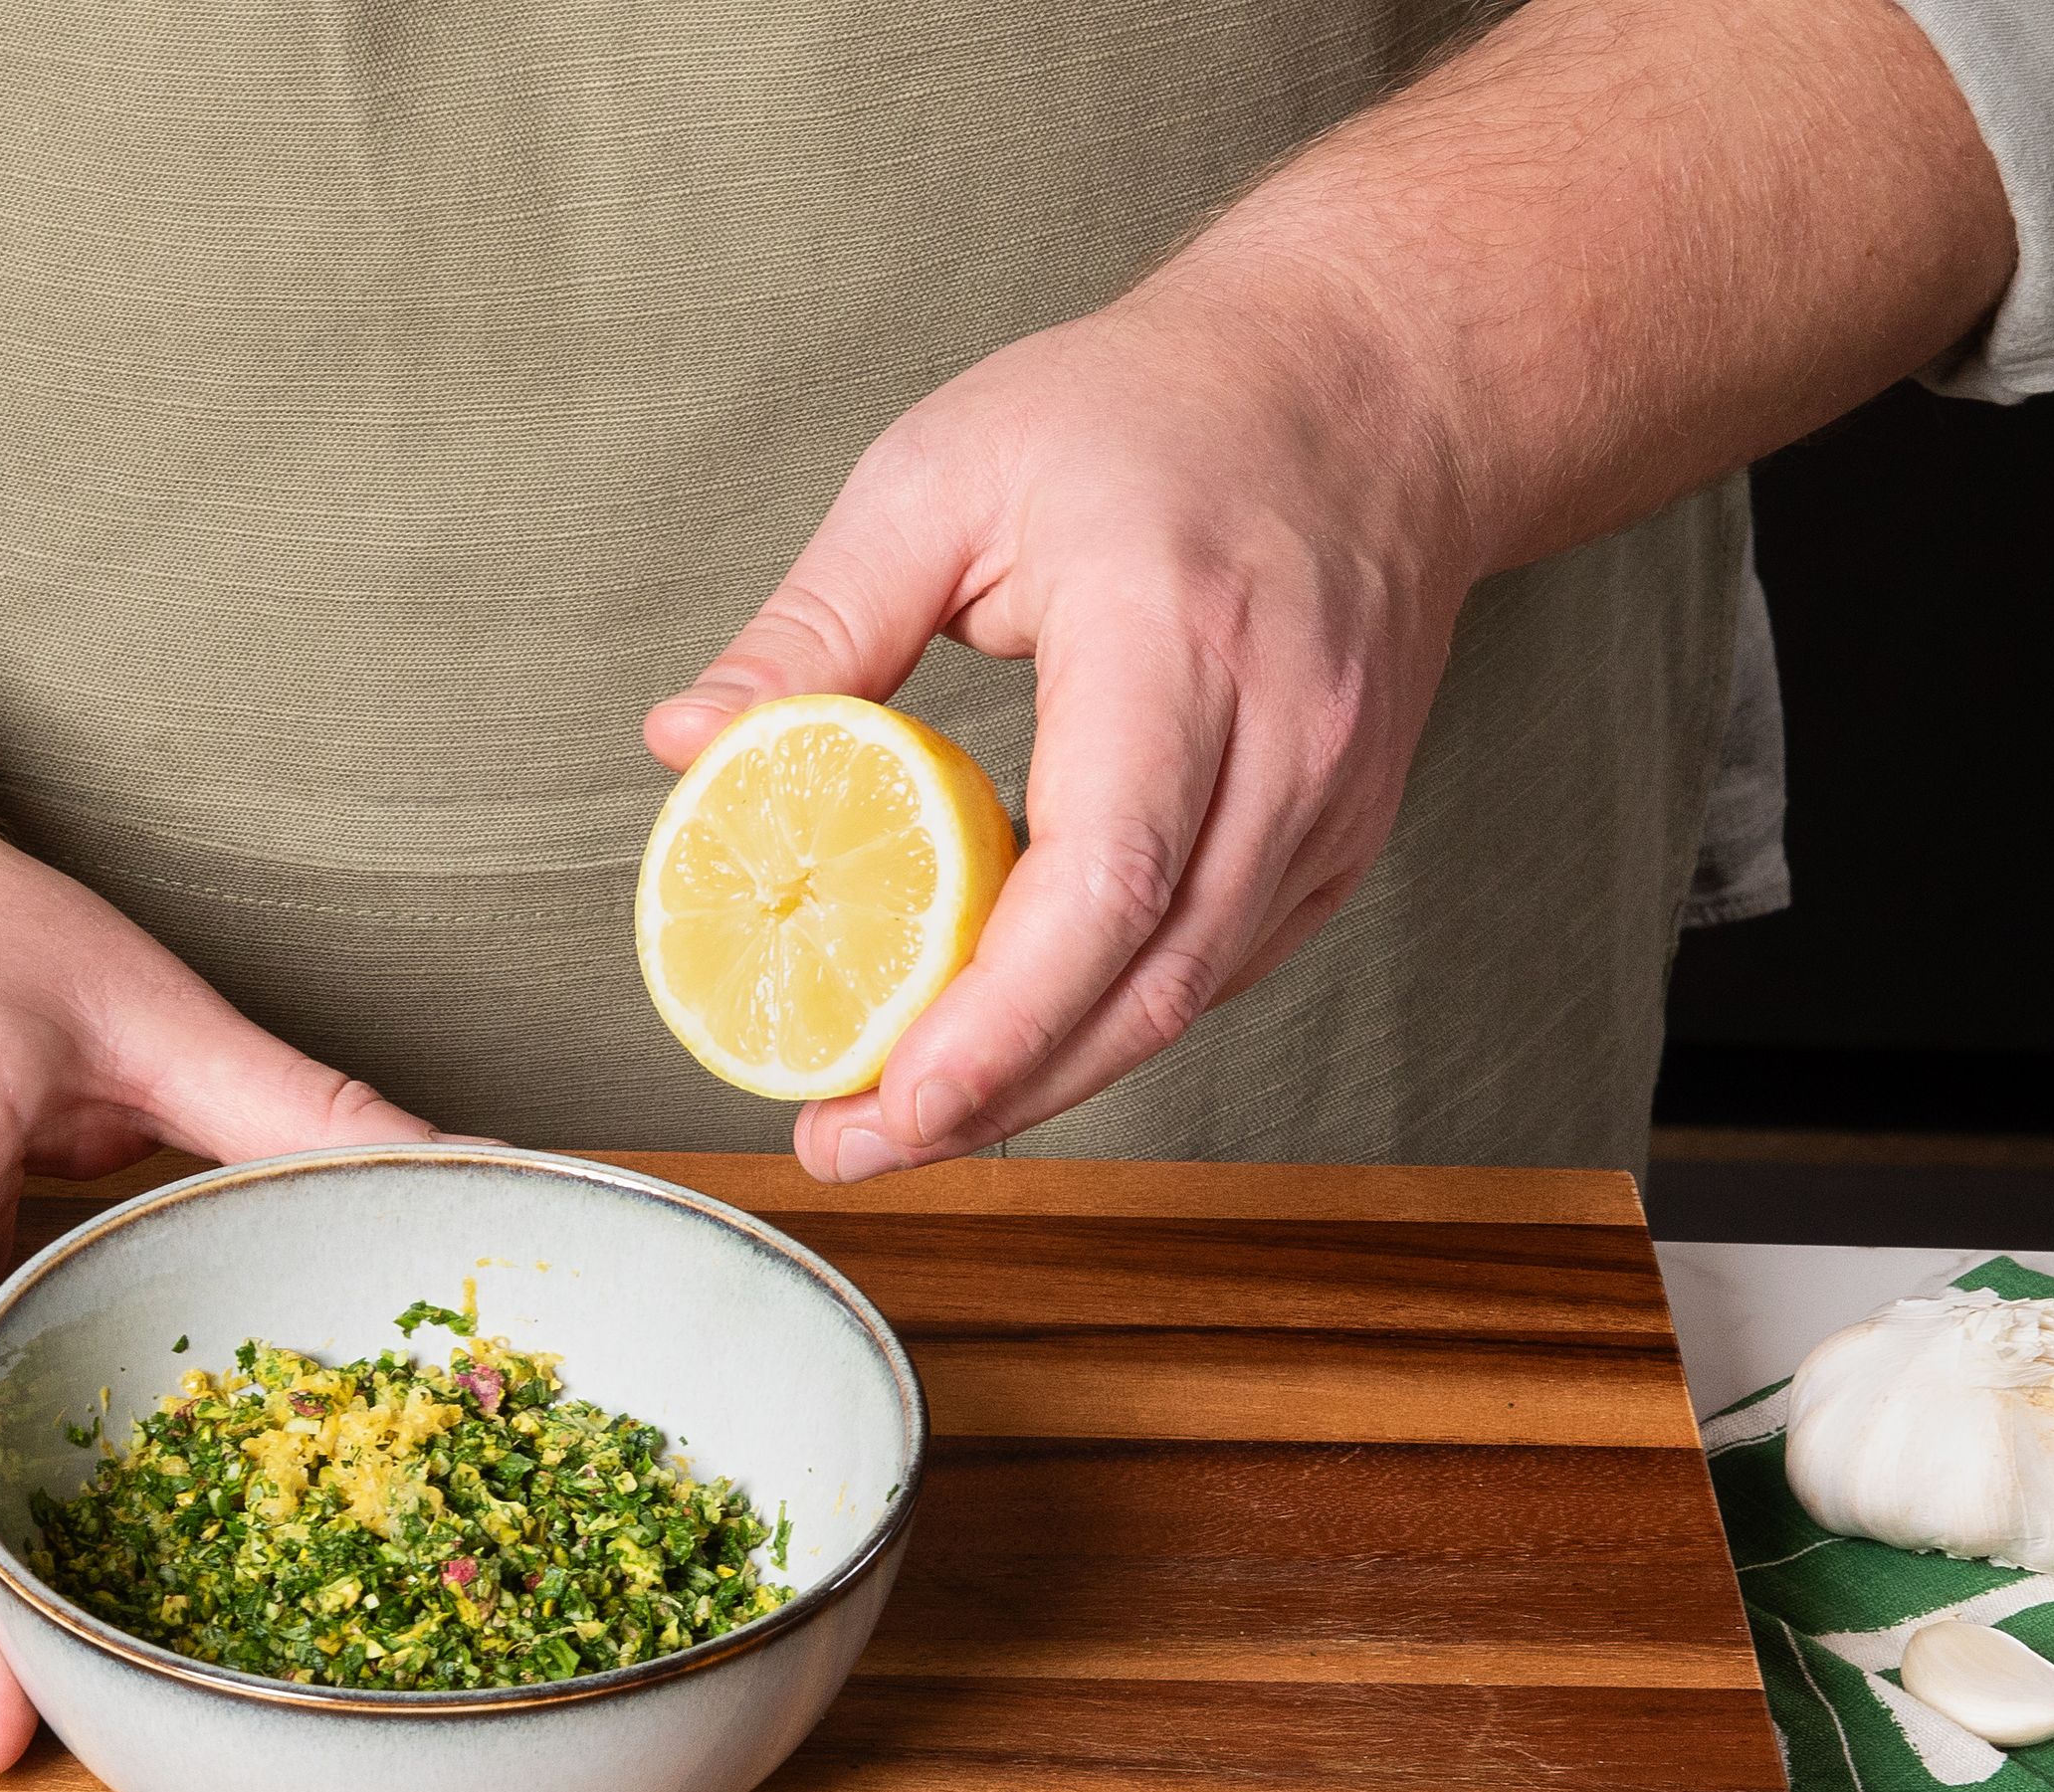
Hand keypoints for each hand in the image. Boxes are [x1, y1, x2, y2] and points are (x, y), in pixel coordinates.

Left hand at [647, 279, 1476, 1181]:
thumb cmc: (1153, 410)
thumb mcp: (945, 473)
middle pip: (1145, 980)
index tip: (885, 1103)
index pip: (1105, 875)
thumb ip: (815, 621)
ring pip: (1183, 998)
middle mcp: (1283, 735)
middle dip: (993, 1095)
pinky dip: (1105, 1020)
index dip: (996, 1021)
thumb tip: (681, 744)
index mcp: (1178, 635)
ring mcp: (1330, 799)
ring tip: (899, 1118)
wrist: (1372, 383)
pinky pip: (1213, 968)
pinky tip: (1006, 1041)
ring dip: (1042, 1080)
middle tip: (847, 1146)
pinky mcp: (1337, 837)